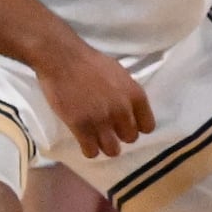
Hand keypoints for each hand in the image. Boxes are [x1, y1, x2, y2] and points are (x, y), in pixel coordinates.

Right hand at [37, 42, 153, 158]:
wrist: (64, 60)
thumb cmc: (91, 63)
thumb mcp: (121, 75)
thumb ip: (128, 94)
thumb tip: (131, 109)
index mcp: (136, 95)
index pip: (147, 126)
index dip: (137, 128)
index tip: (127, 126)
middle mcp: (122, 110)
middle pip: (130, 138)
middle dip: (120, 136)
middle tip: (109, 131)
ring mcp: (101, 120)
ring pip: (112, 150)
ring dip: (106, 147)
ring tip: (98, 141)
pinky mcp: (81, 127)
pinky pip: (91, 151)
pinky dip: (89, 150)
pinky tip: (86, 144)